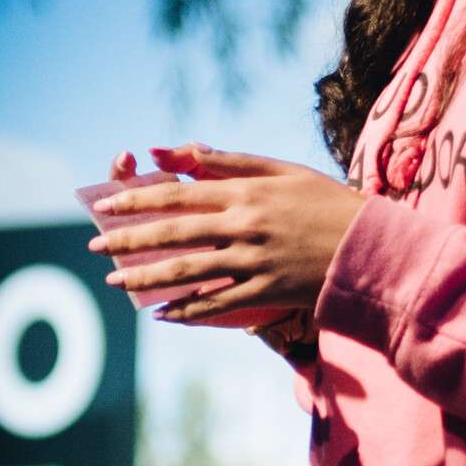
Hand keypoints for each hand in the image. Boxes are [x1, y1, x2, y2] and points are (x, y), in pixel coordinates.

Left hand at [88, 143, 365, 330]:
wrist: (370, 247)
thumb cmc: (325, 202)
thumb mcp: (282, 171)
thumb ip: (230, 162)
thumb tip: (180, 152)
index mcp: (246, 193)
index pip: (178, 194)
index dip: (137, 200)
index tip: (106, 205)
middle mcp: (244, 227)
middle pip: (173, 234)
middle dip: (128, 240)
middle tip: (95, 245)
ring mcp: (253, 263)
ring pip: (186, 272)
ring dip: (145, 278)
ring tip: (114, 280)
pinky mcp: (264, 293)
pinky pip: (215, 305)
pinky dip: (185, 311)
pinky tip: (161, 313)